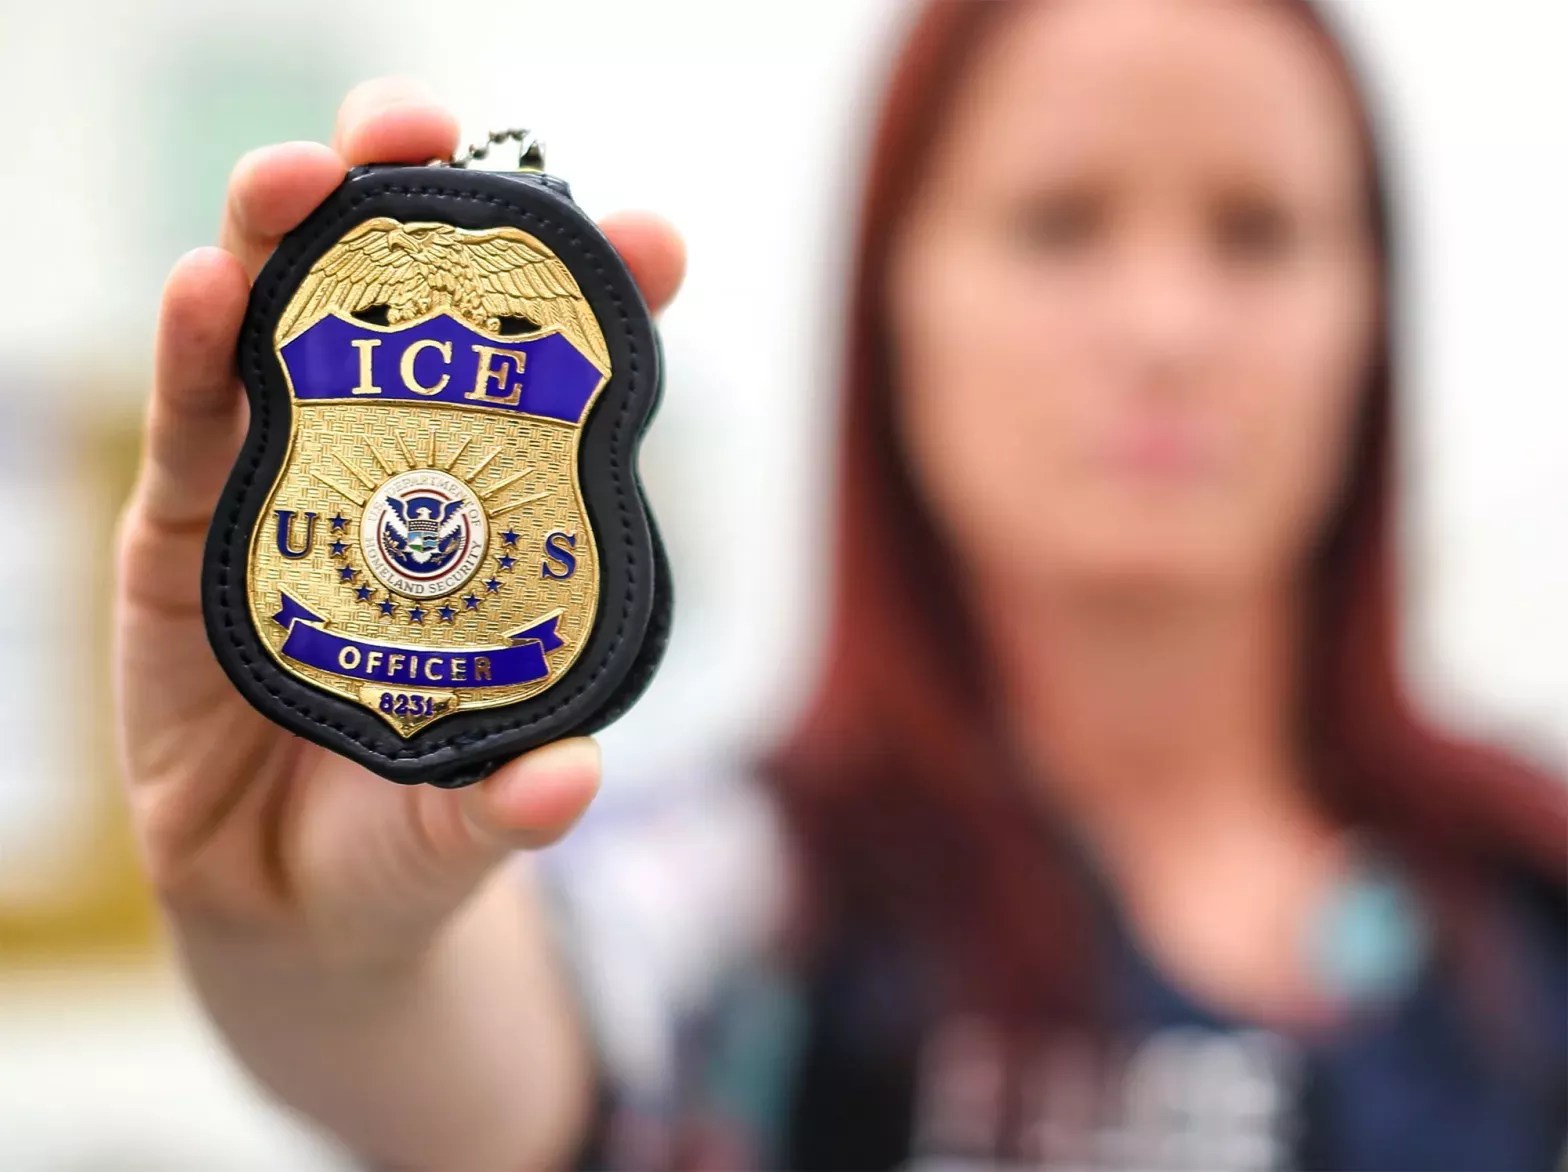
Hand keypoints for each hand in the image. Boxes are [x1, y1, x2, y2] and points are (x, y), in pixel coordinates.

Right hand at [114, 77, 685, 969]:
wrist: (290, 903)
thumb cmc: (408, 835)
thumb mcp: (467, 822)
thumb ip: (510, 802)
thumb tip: (569, 781)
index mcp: (492, 519)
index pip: (548, 387)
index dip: (594, 302)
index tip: (648, 242)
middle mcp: (394, 479)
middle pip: (407, 317)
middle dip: (419, 212)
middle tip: (432, 136)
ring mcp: (286, 490)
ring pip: (284, 336)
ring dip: (290, 240)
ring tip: (303, 177)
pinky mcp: (185, 532)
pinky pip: (192, 426)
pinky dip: (194, 350)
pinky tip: (205, 283)